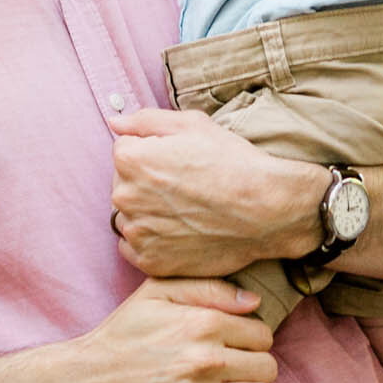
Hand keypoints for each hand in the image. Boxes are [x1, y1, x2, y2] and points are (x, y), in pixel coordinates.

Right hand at [65, 276, 278, 382]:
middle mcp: (206, 361)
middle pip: (268, 368)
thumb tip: (255, 302)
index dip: (253, 341)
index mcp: (202, 324)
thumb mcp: (156, 293)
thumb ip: (208, 288)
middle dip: (257, 369)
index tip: (237, 348)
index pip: (263, 335)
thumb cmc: (121, 336)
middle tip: (238, 373)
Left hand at [110, 107, 326, 276]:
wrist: (266, 210)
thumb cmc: (232, 162)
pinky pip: (135, 246)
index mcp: (131, 159)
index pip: (124, 150)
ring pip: (129, 216)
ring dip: (147, 211)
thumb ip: (145, 120)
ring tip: (185, 208)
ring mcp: (138, 233)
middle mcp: (125, 197)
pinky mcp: (151, 261)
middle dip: (146, 181)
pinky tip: (179, 230)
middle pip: (124, 183)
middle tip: (185, 185)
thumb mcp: (192, 124)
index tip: (179, 160)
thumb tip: (115, 123)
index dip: (153, 151)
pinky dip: (152, 239)